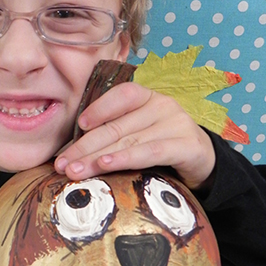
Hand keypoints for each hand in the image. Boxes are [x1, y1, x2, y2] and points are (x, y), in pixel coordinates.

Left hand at [55, 82, 215, 189]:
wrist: (202, 160)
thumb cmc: (162, 145)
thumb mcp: (138, 133)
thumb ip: (113, 134)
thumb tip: (72, 152)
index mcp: (147, 98)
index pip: (121, 95)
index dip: (99, 108)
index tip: (78, 126)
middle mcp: (162, 105)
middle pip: (117, 126)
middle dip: (85, 146)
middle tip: (62, 163)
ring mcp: (176, 124)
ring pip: (129, 141)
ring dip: (98, 157)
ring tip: (76, 170)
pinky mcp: (187, 146)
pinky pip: (151, 152)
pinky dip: (126, 158)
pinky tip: (107, 165)